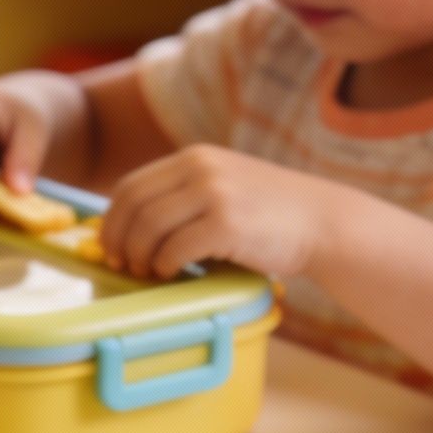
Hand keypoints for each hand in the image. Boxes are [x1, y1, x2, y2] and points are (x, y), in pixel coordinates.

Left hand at [101, 146, 341, 280]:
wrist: (322, 221)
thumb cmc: (269, 215)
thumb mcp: (223, 186)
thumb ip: (184, 196)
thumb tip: (131, 228)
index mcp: (194, 158)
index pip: (130, 186)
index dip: (112, 220)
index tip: (110, 246)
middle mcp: (200, 169)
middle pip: (132, 206)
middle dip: (118, 240)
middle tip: (121, 266)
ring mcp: (215, 194)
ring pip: (149, 228)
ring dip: (140, 256)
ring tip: (146, 273)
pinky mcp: (228, 224)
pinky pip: (175, 249)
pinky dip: (166, 266)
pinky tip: (173, 273)